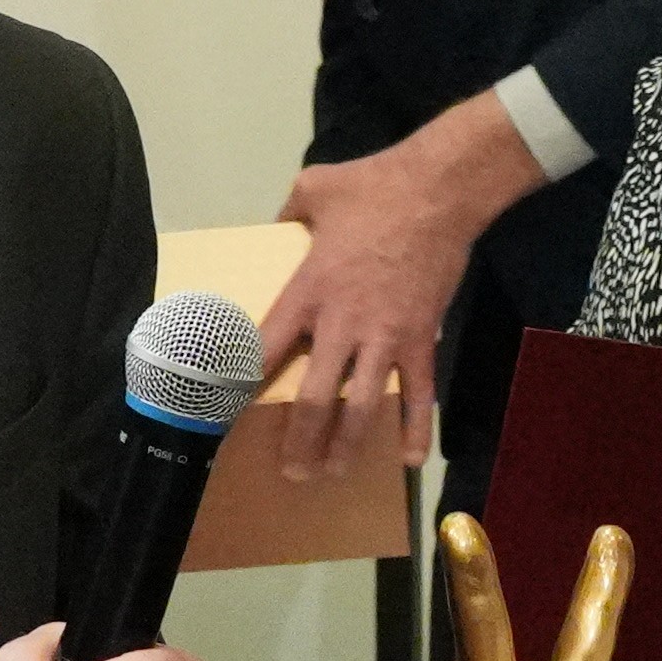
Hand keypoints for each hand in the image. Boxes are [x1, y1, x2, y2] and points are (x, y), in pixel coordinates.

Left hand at [268, 94, 550, 480]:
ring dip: (347, 445)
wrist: (439, 192)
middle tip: (291, 471)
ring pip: (363, 406)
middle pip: (316, 398)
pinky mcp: (422, 338)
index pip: (264, 349)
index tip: (222, 411)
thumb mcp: (314, 189)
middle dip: (301, 441)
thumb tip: (280, 219)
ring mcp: (386, 337)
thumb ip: (289, 210)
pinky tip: (409, 459)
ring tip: (333, 473)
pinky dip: (415, 427)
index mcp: (308, 292)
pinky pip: (420, 391)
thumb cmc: (373, 188)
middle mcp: (342, 325)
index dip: (240, 384)